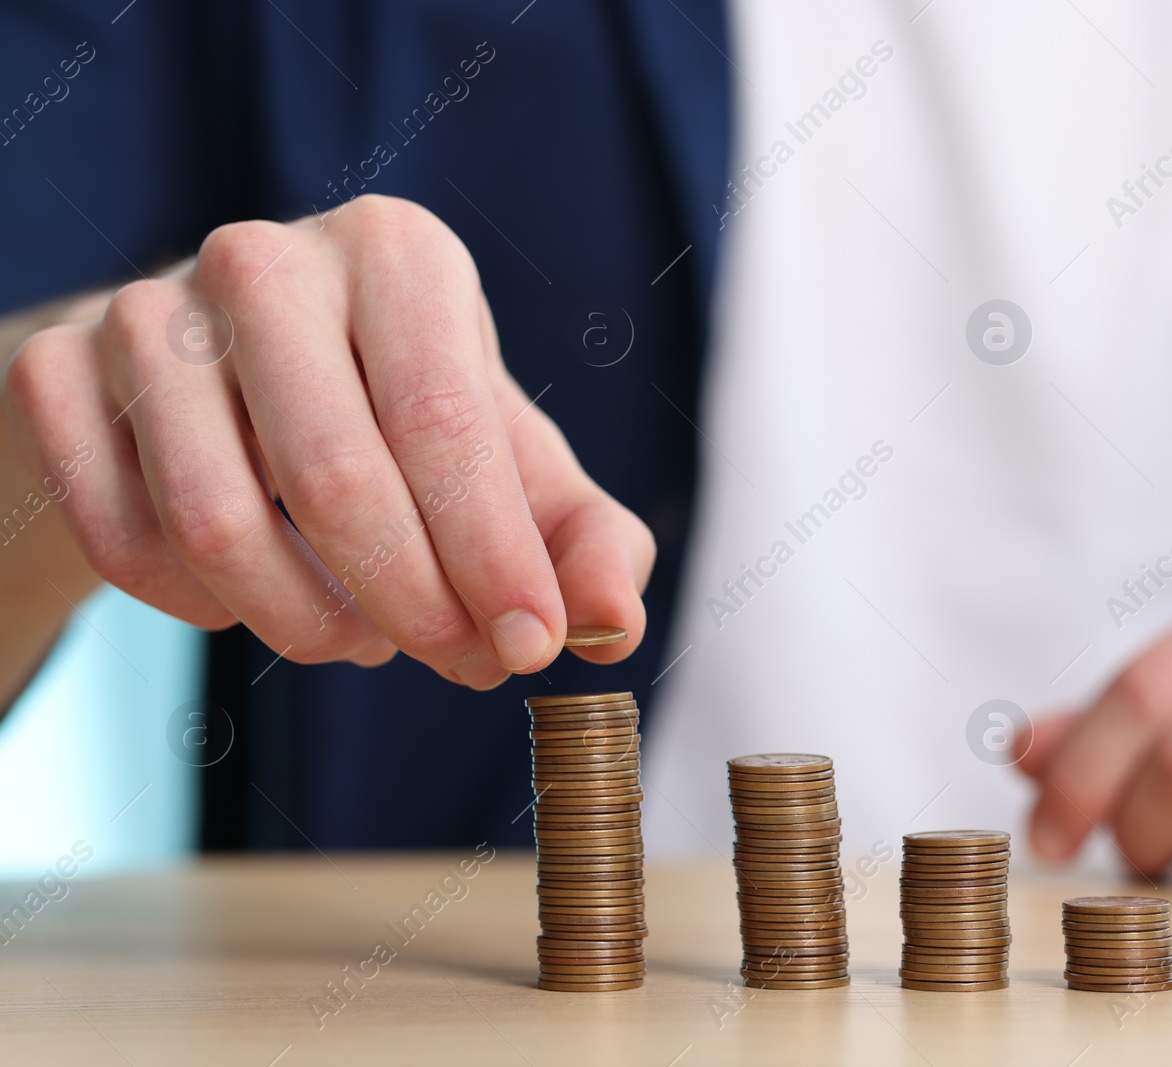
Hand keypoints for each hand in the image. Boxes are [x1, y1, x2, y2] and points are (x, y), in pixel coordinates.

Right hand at [3, 195, 653, 689]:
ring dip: (308, 622)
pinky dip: (206, 610)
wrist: (230, 378)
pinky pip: (125, 544)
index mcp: (396, 253)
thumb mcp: (508, 461)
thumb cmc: (398, 417)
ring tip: (365, 634)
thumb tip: (613, 624)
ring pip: (215, 525)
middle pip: (334, 479)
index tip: (531, 649)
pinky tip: (259, 599)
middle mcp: (265, 260)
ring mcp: (144, 311)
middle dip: (412, 605)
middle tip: (454, 661)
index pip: (442, 423)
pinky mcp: (56, 374)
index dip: (492, 557)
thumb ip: (581, 538)